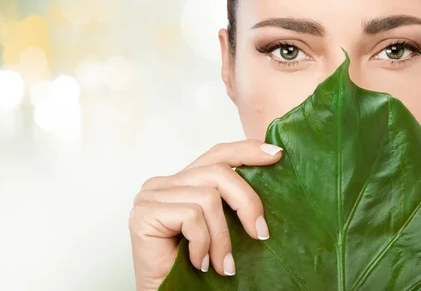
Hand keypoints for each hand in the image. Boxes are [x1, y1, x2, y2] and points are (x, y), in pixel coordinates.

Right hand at [129, 139, 282, 289]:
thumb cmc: (194, 269)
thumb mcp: (221, 227)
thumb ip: (231, 202)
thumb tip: (270, 177)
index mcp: (182, 182)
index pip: (217, 154)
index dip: (247, 150)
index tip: (276, 154)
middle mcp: (163, 183)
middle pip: (218, 172)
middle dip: (247, 202)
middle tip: (260, 234)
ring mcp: (150, 196)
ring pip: (208, 197)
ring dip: (222, 238)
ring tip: (224, 264)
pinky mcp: (144, 213)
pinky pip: (192, 217)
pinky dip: (203, 244)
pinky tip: (199, 263)